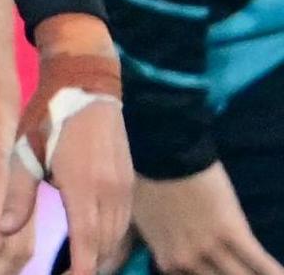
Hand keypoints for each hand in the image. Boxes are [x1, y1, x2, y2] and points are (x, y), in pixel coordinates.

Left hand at [4, 20, 132, 274]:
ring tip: (79, 267)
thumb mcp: (24, 152)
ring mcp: (125, 186)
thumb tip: (3, 228)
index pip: (89, 243)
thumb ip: (16, 193)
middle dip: (91, 267)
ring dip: (103, 256)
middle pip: (107, 246)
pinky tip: (96, 245)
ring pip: (119, 236)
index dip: (81, 268)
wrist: (86, 84)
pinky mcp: (130, 180)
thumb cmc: (48, 117)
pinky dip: (112, 238)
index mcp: (83, 186)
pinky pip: (125, 221)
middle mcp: (111, 191)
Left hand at [132, 163, 282, 274]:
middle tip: (238, 273)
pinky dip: (272, 271)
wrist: (162, 155)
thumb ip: (161, 245)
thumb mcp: (146, 221)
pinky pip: (258, 260)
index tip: (217, 272)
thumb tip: (166, 257)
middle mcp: (187, 259)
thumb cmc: (151, 181)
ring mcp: (210, 246)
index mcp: (167, 258)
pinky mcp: (232, 230)